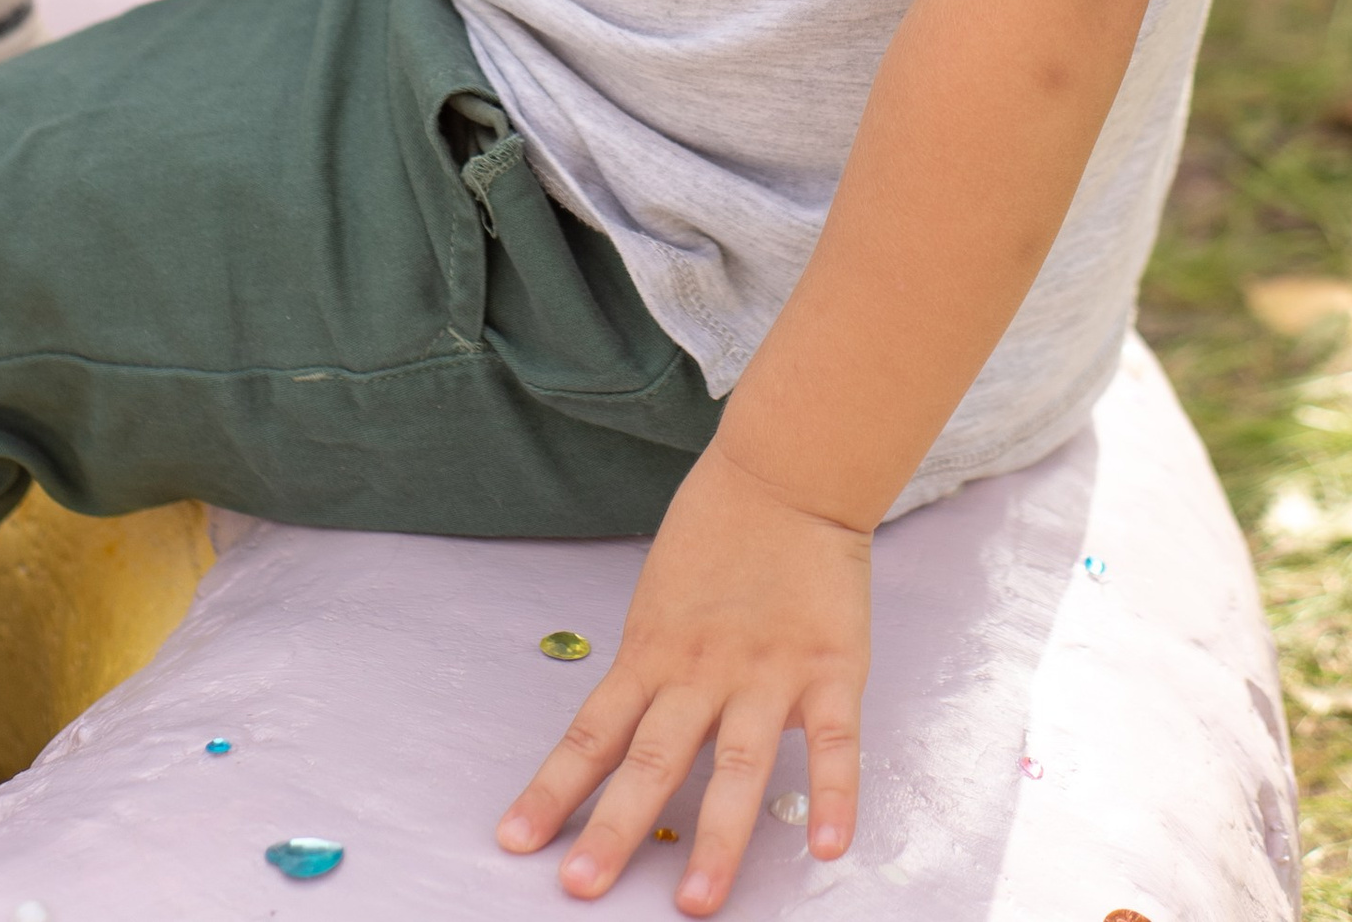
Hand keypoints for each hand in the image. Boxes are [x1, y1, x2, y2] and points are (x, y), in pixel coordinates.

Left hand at [497, 440, 868, 911]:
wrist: (787, 472)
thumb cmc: (718, 537)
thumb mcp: (661, 604)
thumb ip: (652, 673)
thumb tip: (623, 742)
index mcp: (652, 655)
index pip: (593, 735)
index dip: (553, 790)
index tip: (516, 843)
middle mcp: (702, 672)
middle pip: (653, 760)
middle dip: (616, 827)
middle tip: (583, 887)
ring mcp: (767, 673)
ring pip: (737, 764)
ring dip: (716, 835)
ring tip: (695, 899)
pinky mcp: (830, 668)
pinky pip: (835, 741)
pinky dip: (834, 794)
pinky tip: (828, 846)